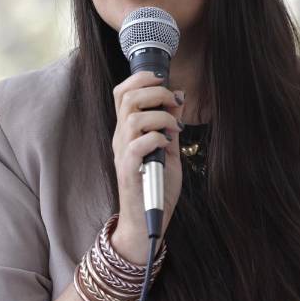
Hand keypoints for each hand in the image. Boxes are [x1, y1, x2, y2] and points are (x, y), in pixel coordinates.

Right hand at [109, 70, 183, 263]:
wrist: (147, 222)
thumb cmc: (156, 186)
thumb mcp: (169, 149)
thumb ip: (170, 124)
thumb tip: (178, 96)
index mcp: (127, 131)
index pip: (122, 93)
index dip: (140, 79)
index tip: (162, 78)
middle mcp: (121, 138)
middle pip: (126, 98)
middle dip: (155, 91)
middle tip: (174, 102)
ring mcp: (123, 154)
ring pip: (133, 117)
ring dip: (161, 116)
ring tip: (175, 128)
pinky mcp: (129, 170)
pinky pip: (138, 144)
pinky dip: (157, 137)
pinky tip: (168, 144)